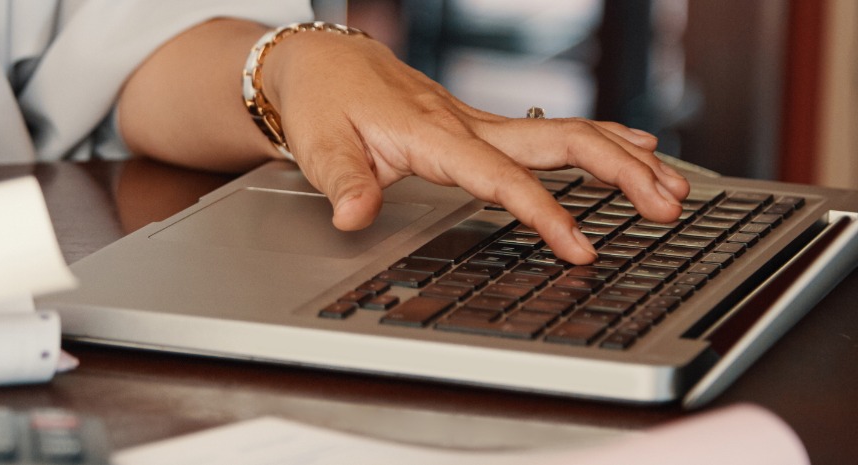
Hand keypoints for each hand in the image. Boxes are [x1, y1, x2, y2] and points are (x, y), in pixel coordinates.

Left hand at [262, 32, 689, 264]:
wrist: (322, 61)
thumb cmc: (322, 103)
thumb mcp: (319, 148)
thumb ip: (342, 184)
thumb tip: (352, 218)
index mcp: (435, 136)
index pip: (502, 179)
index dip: (544, 214)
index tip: (578, 248)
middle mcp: (468, 124)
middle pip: (561, 141)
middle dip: (619, 173)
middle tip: (665, 209)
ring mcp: (481, 121)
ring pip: (568, 132)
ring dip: (625, 159)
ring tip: (674, 191)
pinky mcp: (483, 125)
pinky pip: (554, 131)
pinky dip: (603, 142)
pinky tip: (640, 152)